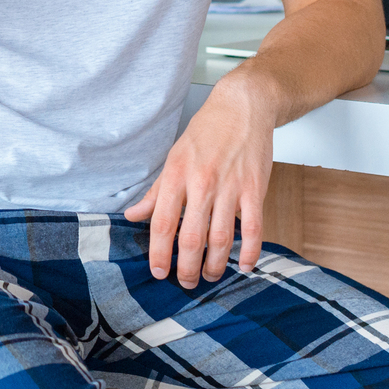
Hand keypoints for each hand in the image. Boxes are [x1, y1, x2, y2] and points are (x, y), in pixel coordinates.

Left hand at [123, 77, 276, 285]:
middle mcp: (202, 183)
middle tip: (186, 282)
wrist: (243, 107)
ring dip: (215, 265)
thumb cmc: (207, 132)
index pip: (163, 223)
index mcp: (177, 175)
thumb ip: (156, 191)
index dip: (159, 252)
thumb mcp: (174, 157)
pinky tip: (244, 265)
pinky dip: (250, 251)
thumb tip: (133, 215)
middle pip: (191, 238)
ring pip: (221, 238)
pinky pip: (253, 228)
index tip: (159, 272)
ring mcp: (230, 187)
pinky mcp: (255, 189)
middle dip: (187, 267)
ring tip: (211, 276)